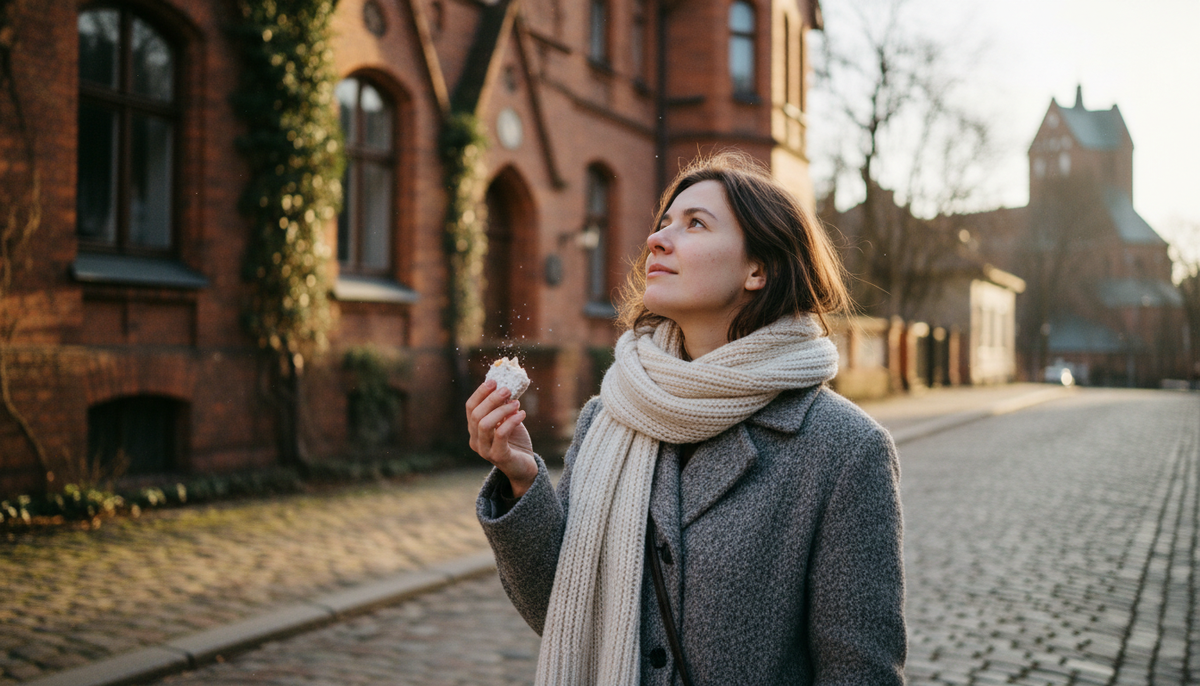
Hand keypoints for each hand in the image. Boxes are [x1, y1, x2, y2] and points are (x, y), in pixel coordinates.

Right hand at [466, 379, 536, 496]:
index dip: (480, 393)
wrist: (525, 467)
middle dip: (491, 399)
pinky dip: (511, 421)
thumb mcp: (508, 420)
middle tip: (507, 389)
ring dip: (501, 410)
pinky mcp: (498, 456)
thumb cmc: (515, 442)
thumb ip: (504, 407)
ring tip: (517, 403)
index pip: (470, 407)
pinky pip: (500, 434)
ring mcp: (485, 450)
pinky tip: (522, 414)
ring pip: (485, 424)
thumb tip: (505, 386)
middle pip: (476, 415)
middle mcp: (475, 440)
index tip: (493, 381)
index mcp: (474, 430)